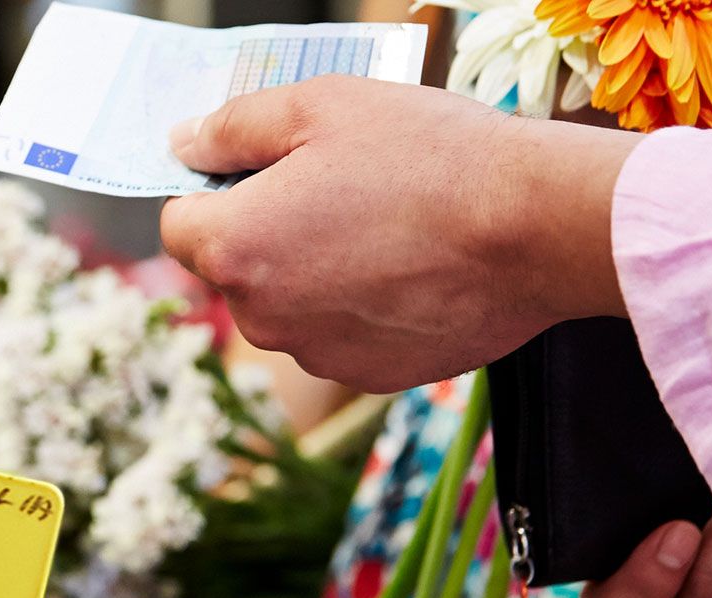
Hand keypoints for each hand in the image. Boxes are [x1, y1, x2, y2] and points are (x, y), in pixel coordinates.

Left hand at [160, 75, 639, 391]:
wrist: (533, 231)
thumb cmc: (429, 159)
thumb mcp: (320, 106)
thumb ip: (234, 128)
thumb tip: (184, 144)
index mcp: (236, 248)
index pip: (178, 225)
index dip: (211, 191)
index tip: (259, 171)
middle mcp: (264, 318)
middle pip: (235, 268)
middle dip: (267, 230)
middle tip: (337, 186)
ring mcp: (318, 355)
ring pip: (290, 305)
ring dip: (315, 271)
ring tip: (384, 226)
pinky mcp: (370, 377)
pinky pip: (340, 334)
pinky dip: (360, 306)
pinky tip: (409, 267)